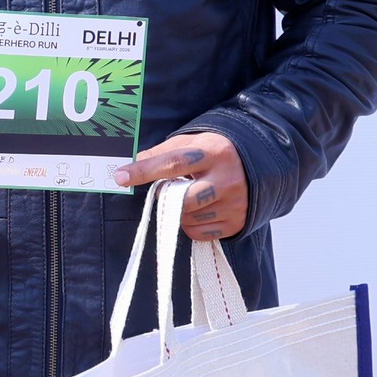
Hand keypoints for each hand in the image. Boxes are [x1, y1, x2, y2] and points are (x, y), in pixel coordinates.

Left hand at [117, 132, 245, 240]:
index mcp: (213, 152)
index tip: (120, 176)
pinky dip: (190, 225)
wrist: (255, 167)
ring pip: (188, 218)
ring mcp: (234, 203)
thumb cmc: (213, 153)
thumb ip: (161, 153)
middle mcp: (226, 179)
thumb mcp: (191, 143)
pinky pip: (198, 233)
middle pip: (182, 198)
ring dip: (178, 211)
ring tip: (190, 196)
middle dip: (166, 197)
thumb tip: (132, 163)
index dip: (144, 171)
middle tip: (165, 190)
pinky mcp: (236, 222)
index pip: (173, 162)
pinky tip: (199, 210)